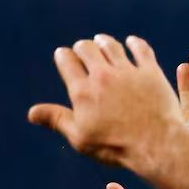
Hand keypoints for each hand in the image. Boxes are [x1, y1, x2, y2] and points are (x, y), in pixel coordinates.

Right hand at [28, 34, 188, 176]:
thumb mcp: (81, 137)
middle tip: (82, 49)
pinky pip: (140, 49)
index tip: (64, 56)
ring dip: (103, 41)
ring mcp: (127, 72)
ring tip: (101, 41)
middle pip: (87, 48)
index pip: (67, 61)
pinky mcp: (150, 72)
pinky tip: (131, 43)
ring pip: (111, 45)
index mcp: (82, 91)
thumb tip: (31, 113)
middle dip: (81, 47)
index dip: (63, 56)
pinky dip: (133, 43)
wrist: (157, 145)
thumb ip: (57, 119)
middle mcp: (103, 75)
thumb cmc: (116, 147)